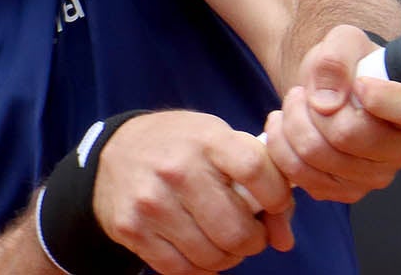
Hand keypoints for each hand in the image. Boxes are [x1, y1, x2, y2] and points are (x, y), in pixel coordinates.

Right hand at [93, 111, 294, 273]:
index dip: (277, 196)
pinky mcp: (132, 229)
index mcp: (206, 139)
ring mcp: (151, 202)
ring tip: (226, 243)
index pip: (256, 170)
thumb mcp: (220, 141)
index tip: (275, 204)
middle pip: (236, 228)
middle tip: (251, 234)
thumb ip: (261, 178)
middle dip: (254, 240)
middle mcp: (177, 169)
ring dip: (229, 257)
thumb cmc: (182, 146)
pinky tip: (203, 252)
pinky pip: (181, 269)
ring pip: (211, 256)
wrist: (116, 151)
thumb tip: (285, 239)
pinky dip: (202, 269)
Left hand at [264, 25, 400, 202]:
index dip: (380, 97)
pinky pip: (300, 174)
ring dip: (293, 123)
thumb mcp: (344, 41)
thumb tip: (327, 102)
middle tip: (302, 91)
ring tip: (293, 103)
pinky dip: (282, 146)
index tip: (358, 82)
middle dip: (313, 108)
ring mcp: (376, 177)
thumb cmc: (348, 65)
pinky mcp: (345, 192)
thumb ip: (337, 59)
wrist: (329, 89)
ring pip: (317, 155)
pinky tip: (285, 126)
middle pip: (349, 136)